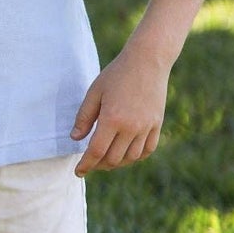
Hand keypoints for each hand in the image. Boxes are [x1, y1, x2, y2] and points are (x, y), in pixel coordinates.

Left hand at [71, 47, 169, 173]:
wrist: (148, 61)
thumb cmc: (117, 74)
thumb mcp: (95, 92)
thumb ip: (84, 117)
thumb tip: (75, 139)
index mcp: (112, 119)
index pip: (96, 152)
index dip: (86, 165)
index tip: (78, 171)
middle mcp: (131, 127)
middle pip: (113, 159)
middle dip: (99, 165)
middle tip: (91, 163)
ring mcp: (146, 127)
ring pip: (130, 158)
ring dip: (117, 163)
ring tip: (106, 159)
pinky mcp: (157, 124)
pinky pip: (147, 150)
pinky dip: (135, 157)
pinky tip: (126, 154)